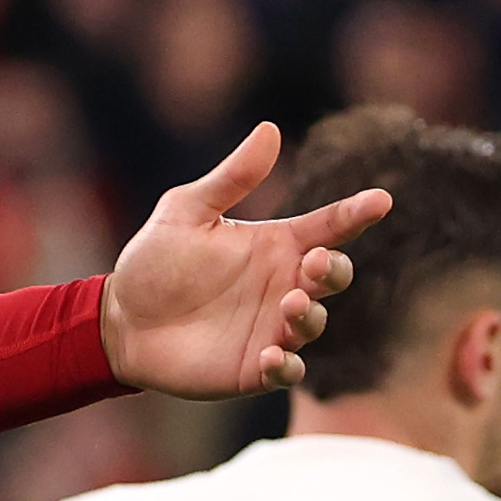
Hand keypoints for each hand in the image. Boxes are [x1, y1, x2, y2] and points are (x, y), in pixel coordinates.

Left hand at [99, 122, 390, 398]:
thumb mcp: (187, 212)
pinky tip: (272, 357)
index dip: (356, 214)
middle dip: (334, 270)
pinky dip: (286, 367)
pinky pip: (285, 371)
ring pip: (314, 323)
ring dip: (310, 316)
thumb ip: (231, 178)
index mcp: (276, 245)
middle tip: (315, 264)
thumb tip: (269, 129)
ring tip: (291, 306)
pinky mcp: (255, 366)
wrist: (120, 319)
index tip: (381, 200)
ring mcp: (273, 327)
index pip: (328, 227)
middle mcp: (283, 285)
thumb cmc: (155, 262)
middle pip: (332, 276)